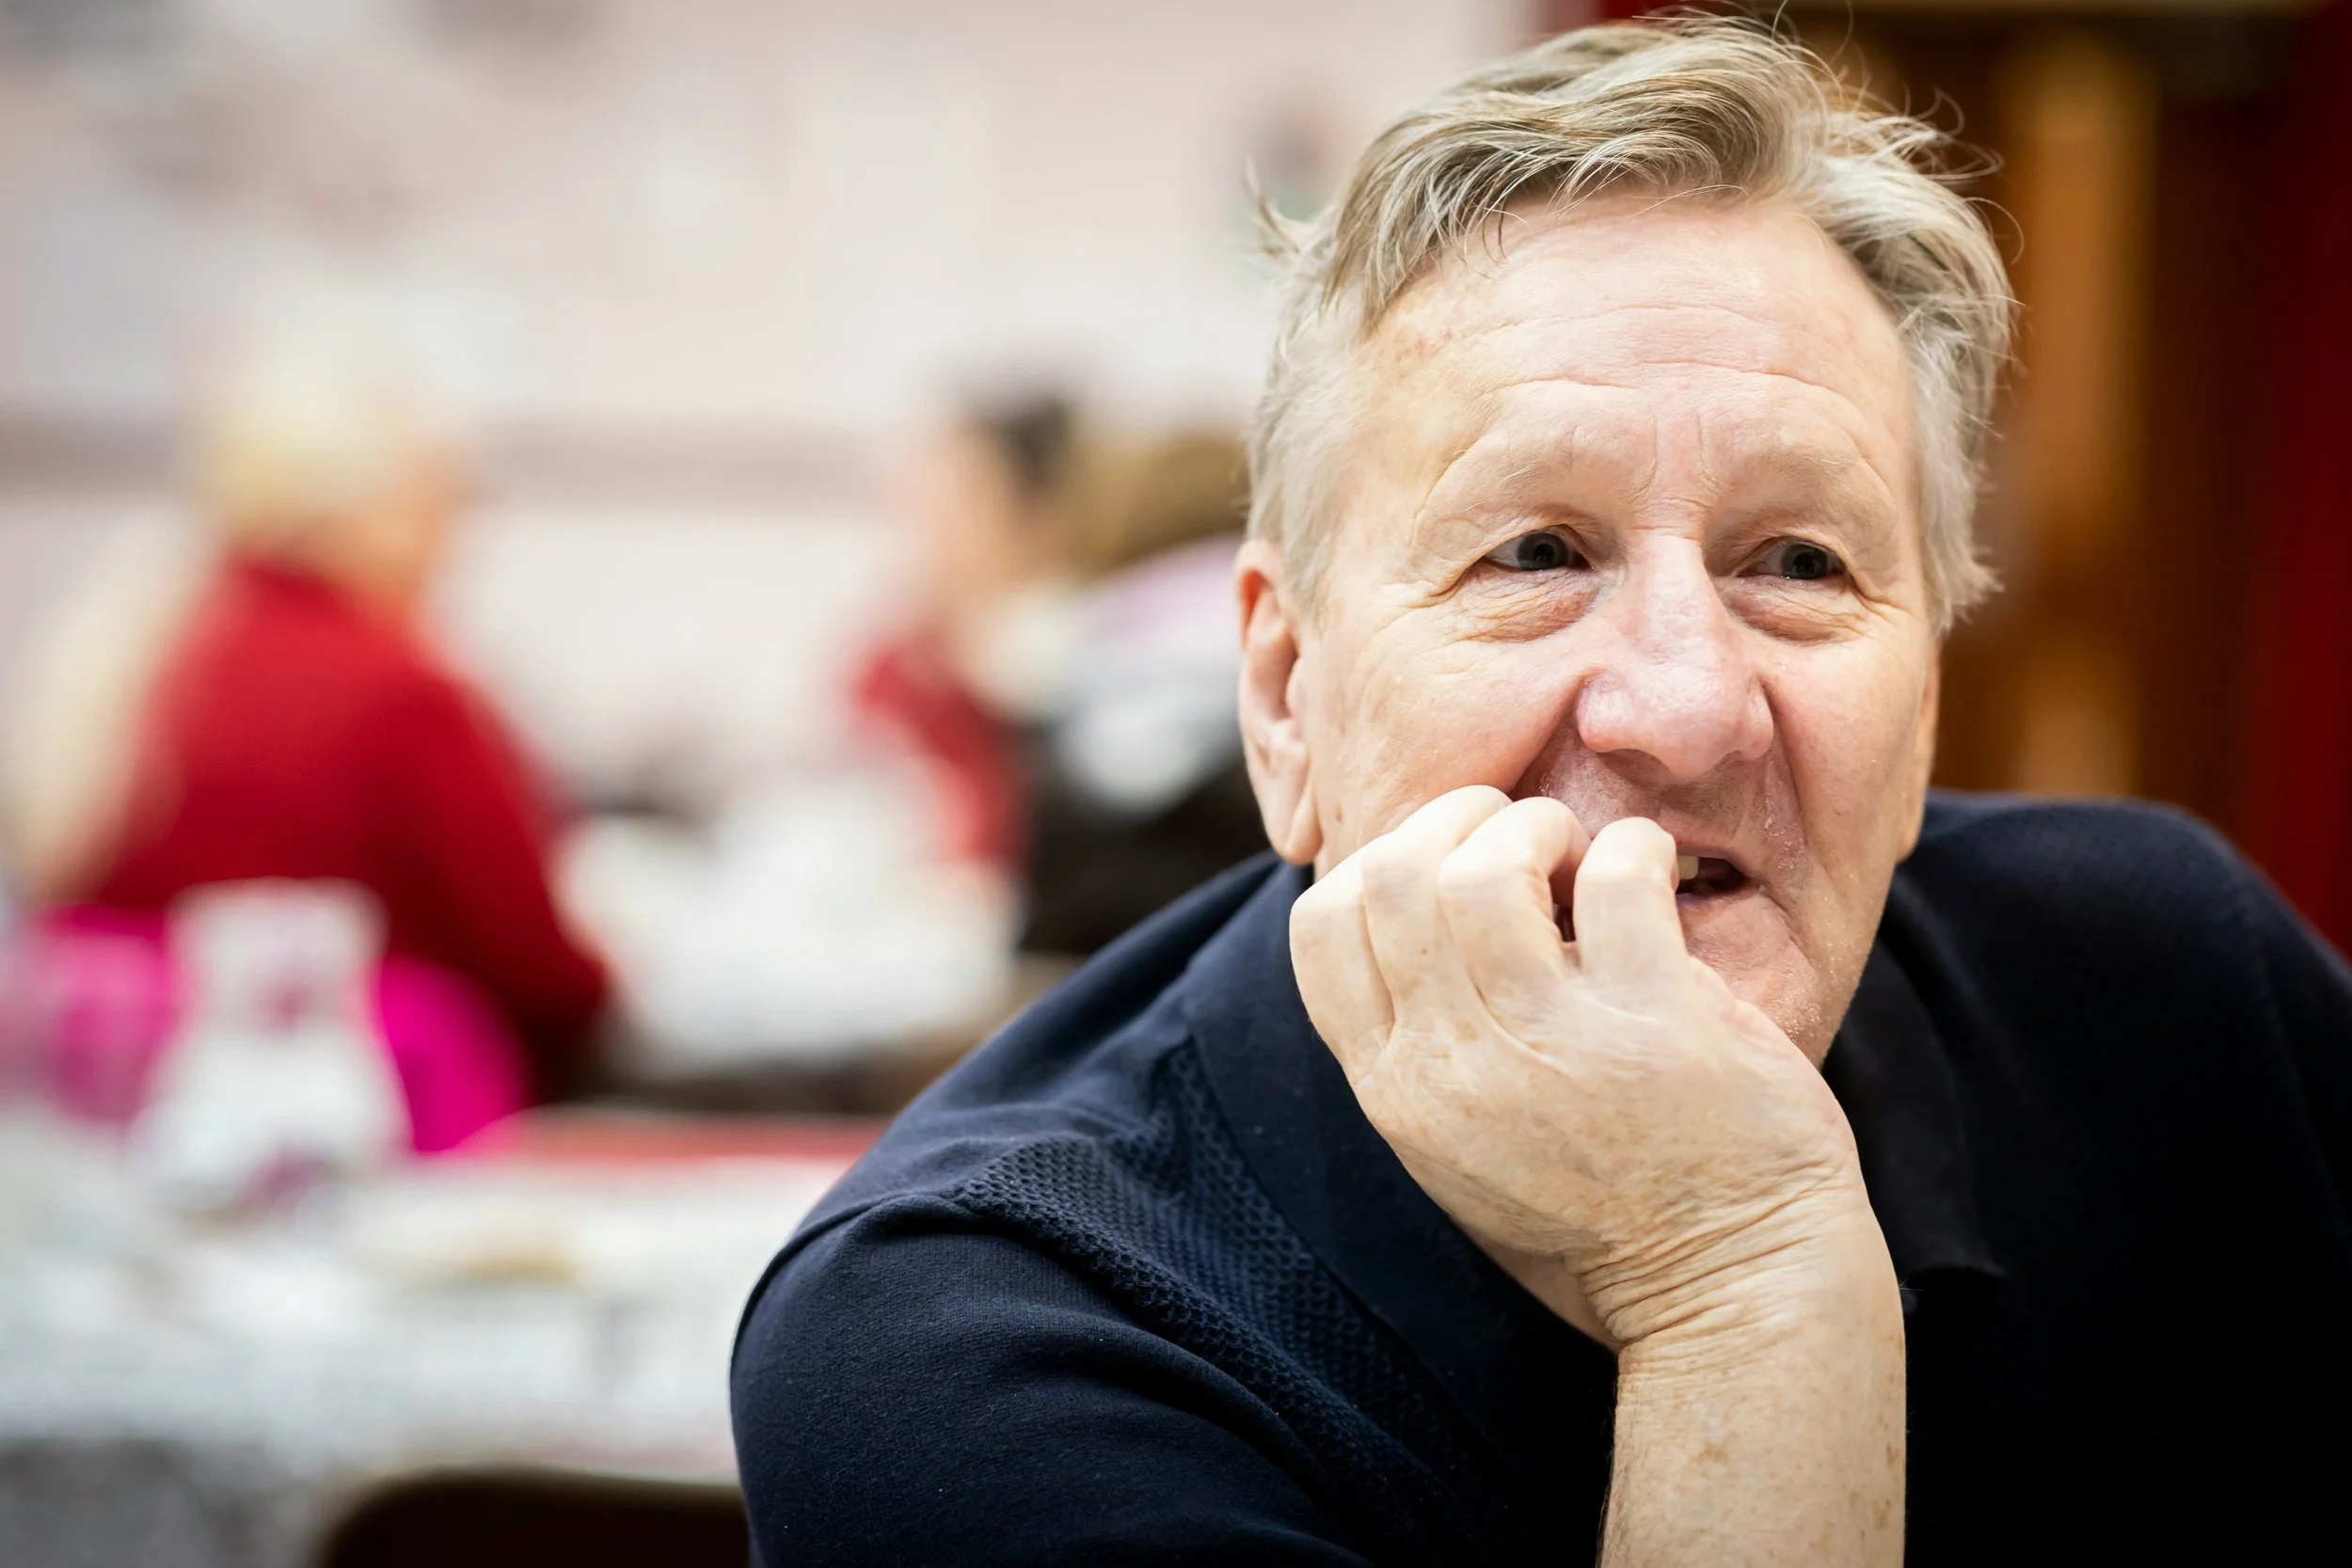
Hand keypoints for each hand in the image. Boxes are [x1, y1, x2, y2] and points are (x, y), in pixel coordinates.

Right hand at [1291, 786, 1876, 1346]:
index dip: (1379, 860)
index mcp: (1396, 1090)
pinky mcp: (1652, 1023)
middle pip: (1393, 877)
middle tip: (1519, 839)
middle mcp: (1454, 1067)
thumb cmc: (1596, 1199)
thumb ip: (1416, 1039)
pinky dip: (1633, 848)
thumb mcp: (1456, 1140)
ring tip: (1576, 852)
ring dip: (1536, 827)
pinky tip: (1651, 874)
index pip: (1320, 927)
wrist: (1728, 1283)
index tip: (1445, 864)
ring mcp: (1551, 1046)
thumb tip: (1399, 897)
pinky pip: (1616, 875)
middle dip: (1456, 821)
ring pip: (1483, 870)